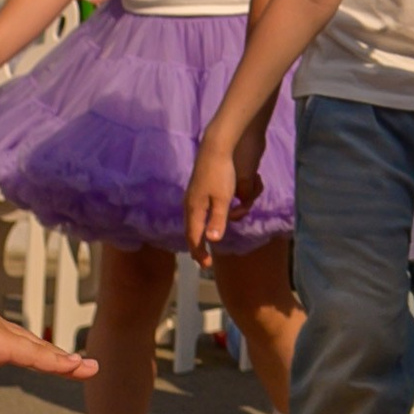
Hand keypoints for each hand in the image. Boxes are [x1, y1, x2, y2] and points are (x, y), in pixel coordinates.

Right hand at [0, 283, 93, 378]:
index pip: (3, 340)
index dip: (22, 347)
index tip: (36, 352)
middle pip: (30, 344)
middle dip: (52, 353)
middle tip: (74, 361)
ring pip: (42, 352)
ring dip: (65, 361)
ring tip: (89, 368)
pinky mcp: (2, 346)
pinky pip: (41, 358)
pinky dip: (62, 364)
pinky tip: (80, 369)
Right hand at [184, 130, 248, 257]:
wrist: (216, 147)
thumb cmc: (221, 173)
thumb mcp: (223, 199)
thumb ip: (218, 220)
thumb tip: (212, 241)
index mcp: (194, 209)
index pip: (194, 237)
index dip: (200, 252)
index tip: (207, 265)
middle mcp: (190, 204)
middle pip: (192, 231)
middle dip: (198, 245)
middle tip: (204, 259)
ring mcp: (194, 196)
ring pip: (196, 221)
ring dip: (202, 232)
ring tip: (205, 244)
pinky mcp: (199, 189)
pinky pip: (200, 211)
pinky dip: (204, 220)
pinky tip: (208, 221)